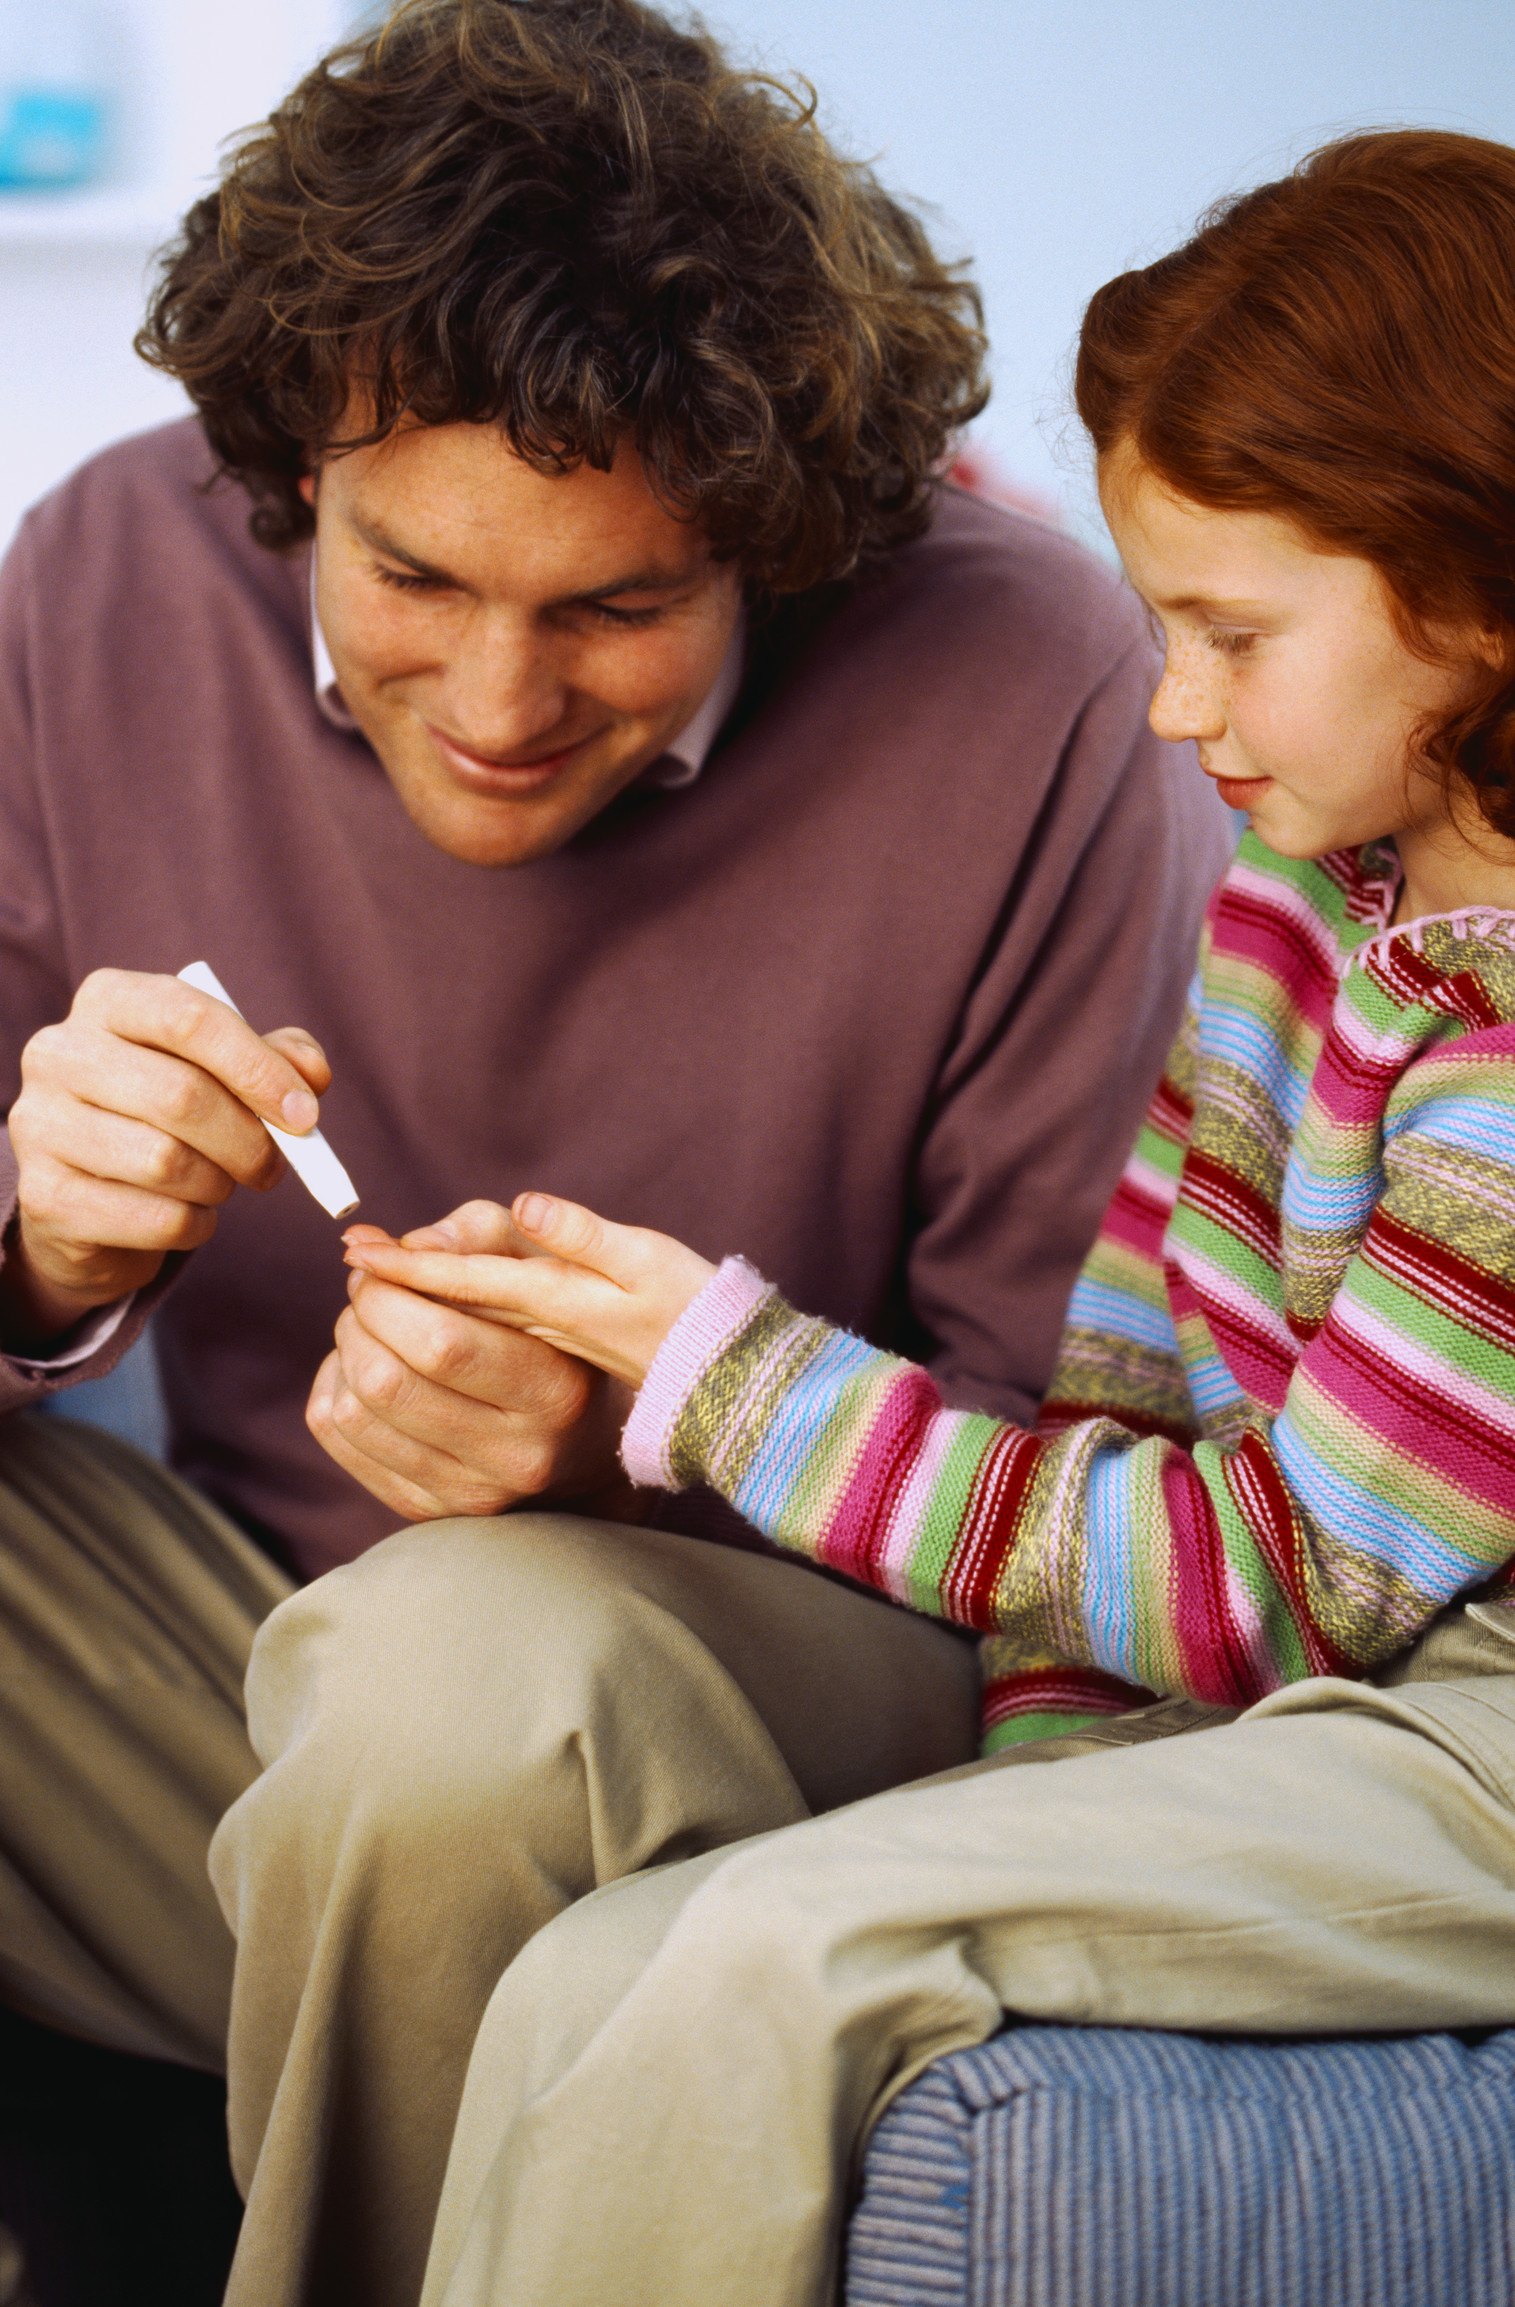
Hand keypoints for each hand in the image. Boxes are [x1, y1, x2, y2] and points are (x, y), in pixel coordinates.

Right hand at [3, 968, 329, 1346]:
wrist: (88, 1195)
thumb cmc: (167, 1116)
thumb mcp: (224, 1072)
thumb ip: (275, 1059)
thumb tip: (312, 1074)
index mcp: (107, 1001)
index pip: (189, 1018)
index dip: (258, 1068)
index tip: (305, 1114)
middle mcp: (59, 1053)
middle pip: (182, 1096)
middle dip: (250, 1141)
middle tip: (275, 1166)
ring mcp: (40, 1124)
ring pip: (166, 1162)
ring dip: (218, 1184)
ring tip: (219, 1184)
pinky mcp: (44, 1196)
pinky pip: (154, 1218)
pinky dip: (194, 1225)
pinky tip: (187, 1215)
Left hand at [305, 1198, 662, 1522]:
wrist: (582, 1444)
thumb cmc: (555, 1334)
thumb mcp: (541, 1268)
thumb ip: (472, 1235)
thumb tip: (372, 1244)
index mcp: (554, 1393)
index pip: (442, 1343)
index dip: (389, 1290)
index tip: (380, 1262)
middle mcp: (514, 1456)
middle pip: (386, 1380)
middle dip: (358, 1317)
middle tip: (370, 1291)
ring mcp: (466, 1493)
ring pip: (352, 1411)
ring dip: (343, 1350)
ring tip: (372, 1328)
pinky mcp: (424, 1509)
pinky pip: (338, 1437)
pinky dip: (335, 1387)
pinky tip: (367, 1369)